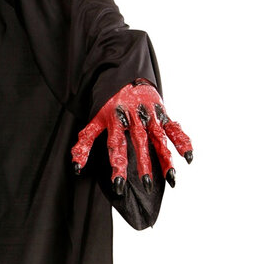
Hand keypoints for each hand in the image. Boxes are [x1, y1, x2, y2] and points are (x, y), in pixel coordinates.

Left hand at [71, 79, 192, 193]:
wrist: (126, 78)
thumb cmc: (109, 105)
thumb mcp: (95, 121)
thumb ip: (84, 143)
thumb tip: (76, 168)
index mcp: (116, 121)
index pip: (116, 147)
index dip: (117, 166)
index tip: (118, 185)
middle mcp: (134, 119)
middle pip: (139, 143)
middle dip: (144, 165)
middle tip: (146, 185)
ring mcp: (150, 116)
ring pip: (159, 138)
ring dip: (166, 158)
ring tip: (171, 178)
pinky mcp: (162, 114)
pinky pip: (174, 129)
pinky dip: (183, 141)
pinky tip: (188, 158)